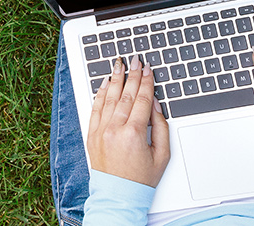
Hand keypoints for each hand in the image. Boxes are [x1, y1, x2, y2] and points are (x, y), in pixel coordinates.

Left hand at [86, 55, 170, 186]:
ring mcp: (101, 131)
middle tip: (135, 59)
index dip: (147, 82)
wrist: (118, 195)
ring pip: (109, 98)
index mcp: (133, 133)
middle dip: (132, 74)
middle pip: (126, 95)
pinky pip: (96, 108)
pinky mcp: (92, 135)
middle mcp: (114, 129)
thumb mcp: (162, 154)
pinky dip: (100, 94)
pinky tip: (105, 83)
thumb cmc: (141, 178)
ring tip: (119, 64)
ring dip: (115, 79)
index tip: (148, 69)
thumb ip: (160, 127)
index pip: (142, 100)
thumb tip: (156, 105)